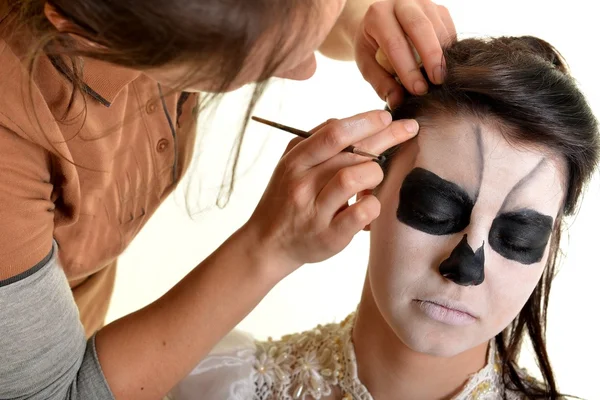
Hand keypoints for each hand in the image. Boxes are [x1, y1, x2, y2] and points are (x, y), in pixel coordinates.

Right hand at [245, 111, 418, 277]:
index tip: (387, 116)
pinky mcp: (330, 236)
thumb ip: (315, 142)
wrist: (268, 243)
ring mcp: (316, 212)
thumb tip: (348, 122)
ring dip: (375, 173)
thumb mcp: (290, 165)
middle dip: (385, 138)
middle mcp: (303, 185)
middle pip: (350, 154)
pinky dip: (373, 204)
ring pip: (354, 178)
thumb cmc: (286, 199)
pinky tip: (370, 202)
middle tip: (409, 129)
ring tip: (375, 177)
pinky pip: (361, 213)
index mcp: (295, 162)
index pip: (334, 134)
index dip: (365, 122)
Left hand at [354, 0, 455, 106]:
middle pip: (420, 27)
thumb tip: (397, 102)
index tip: (418, 90)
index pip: (395, 43)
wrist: (380, 23)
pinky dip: (450, 50)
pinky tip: (446, 68)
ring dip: (443, 55)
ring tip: (442, 79)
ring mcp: (423, 3)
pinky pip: (449, 29)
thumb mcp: (367, 64)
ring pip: (438, 27)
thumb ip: (381, 83)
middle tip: (438, 82)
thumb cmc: (373, 47)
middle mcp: (401, 2)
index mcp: (378, 15)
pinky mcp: (439, 9)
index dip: (408, 68)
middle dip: (431, 57)